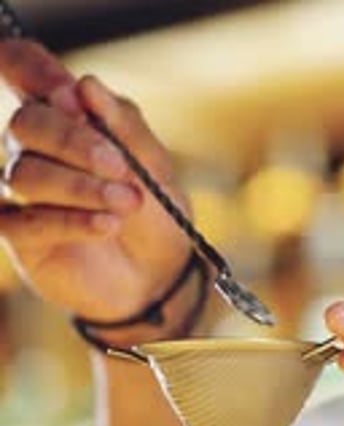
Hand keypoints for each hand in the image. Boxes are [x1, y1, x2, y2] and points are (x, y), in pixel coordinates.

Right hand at [0, 40, 191, 321]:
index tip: (71, 95)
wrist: (161, 279)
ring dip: (80, 186)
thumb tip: (85, 86)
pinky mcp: (22, 239)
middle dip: (73, 141)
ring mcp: (22, 195)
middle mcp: (35, 149)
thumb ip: (124, 126)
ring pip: (24, 174)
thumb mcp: (155, 166)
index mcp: (64, 116)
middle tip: (120, 166)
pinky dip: (70, 220)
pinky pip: (27, 221)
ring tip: (127, 202)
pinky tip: (107, 225)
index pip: (22, 68)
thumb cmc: (155, 216)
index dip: (35, 71)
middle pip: (25, 124)